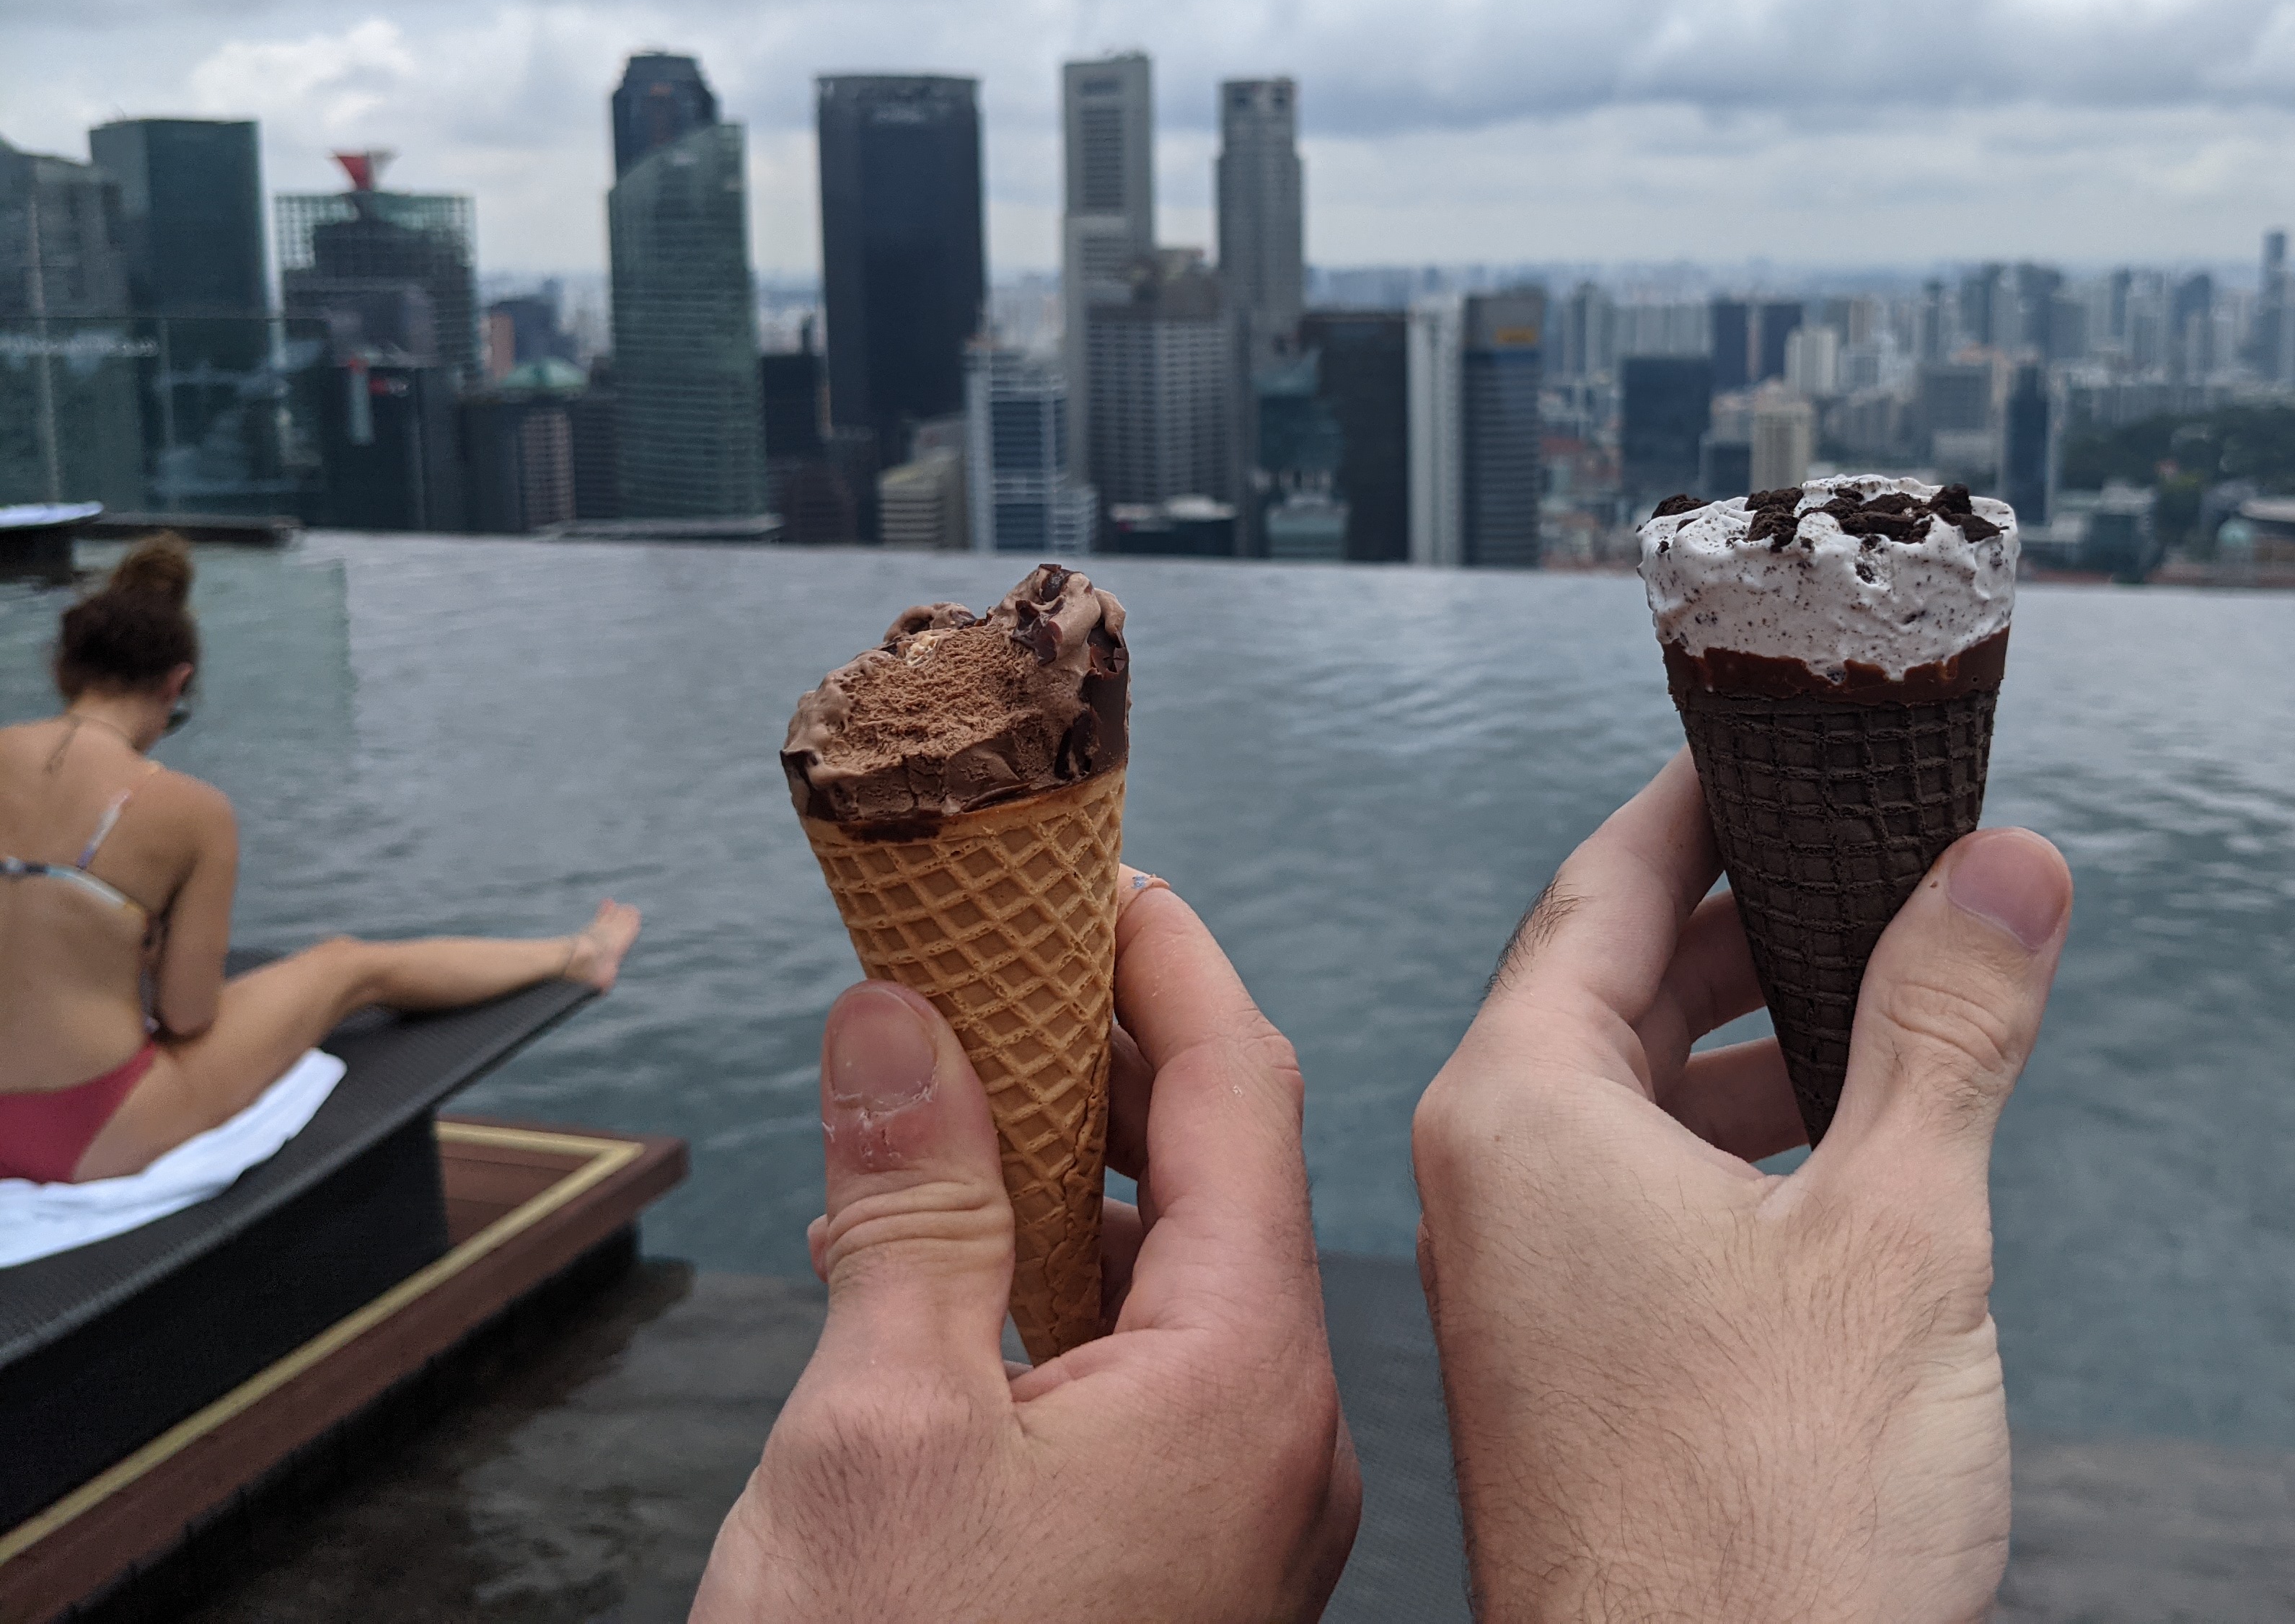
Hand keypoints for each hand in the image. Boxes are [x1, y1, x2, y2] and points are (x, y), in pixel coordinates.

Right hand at [694, 874, 1360, 1622]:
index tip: (1087, 872)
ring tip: (947, 1102)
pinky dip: (1062, 1301)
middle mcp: (1284, 1441)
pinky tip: (948, 1271)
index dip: (1164, 961)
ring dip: (1071, 1183)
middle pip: (1221, 1179)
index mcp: (1245, 1379)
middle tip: (990, 966)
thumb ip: (909, 1207)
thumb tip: (896, 1021)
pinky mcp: (1189, 1568)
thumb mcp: (879, 1427)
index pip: (1240, 1089)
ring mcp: (1246, 1516)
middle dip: (1104, 1059)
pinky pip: (1153, 1385)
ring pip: (1181, 1286)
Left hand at [1411, 752, 2070, 1623]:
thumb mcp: (1897, 1232)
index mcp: (1520, 1110)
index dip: (1702, 802)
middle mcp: (1490, 1181)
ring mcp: (1520, 1283)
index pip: (1602, 883)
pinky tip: (1846, 1151)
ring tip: (1886, 991)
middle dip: (1749, 915)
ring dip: (1754, 1037)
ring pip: (1633, 1097)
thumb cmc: (1770, 1524)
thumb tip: (2004, 867)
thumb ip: (1945, 1030)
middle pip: (1612, 979)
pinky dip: (1740, 1146)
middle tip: (1875, 853)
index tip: (1779, 740)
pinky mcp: (1571, 1368)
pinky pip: (1642, 1197)